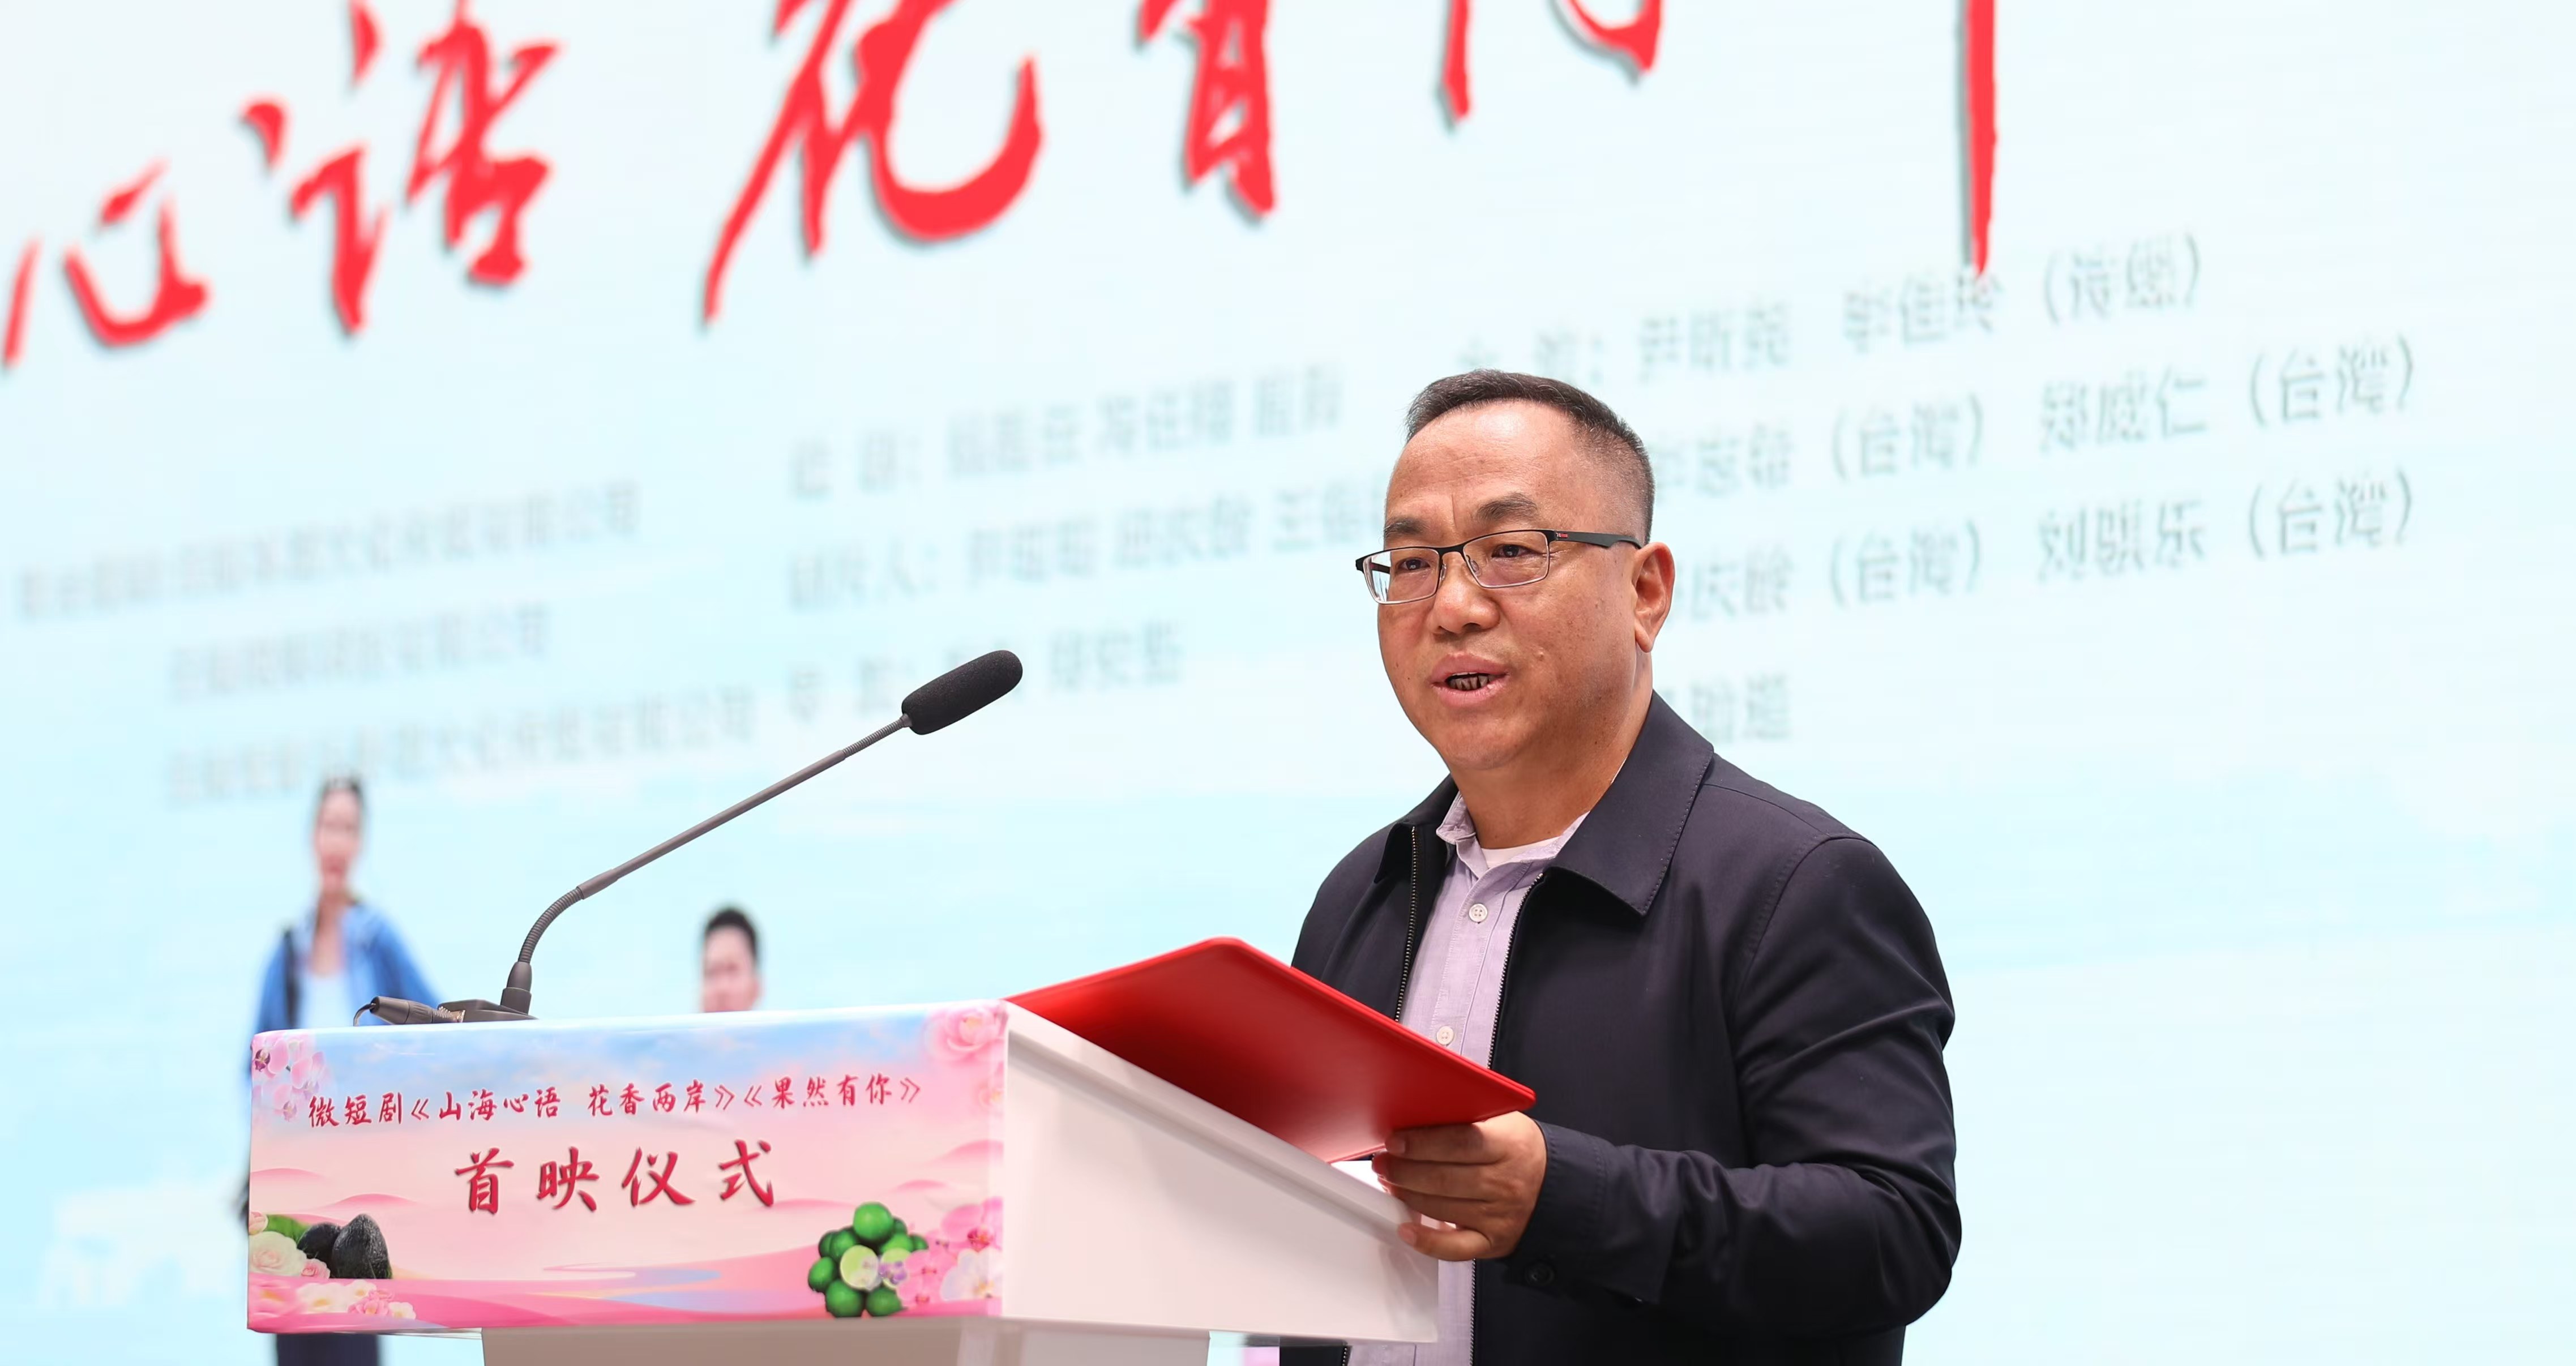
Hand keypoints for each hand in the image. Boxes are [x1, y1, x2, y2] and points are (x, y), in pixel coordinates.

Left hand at [1370, 1111, 1546, 1260]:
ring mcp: (1499, 1216)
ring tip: (1391, 1182)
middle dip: (1405, 1171)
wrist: (1554, 1185)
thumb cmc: (1519, 1149)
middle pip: (1445, 1178)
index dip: (1422, 1143)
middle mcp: (1505, 1183)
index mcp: (1508, 1145)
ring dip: (1408, 1196)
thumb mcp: (1503, 1121)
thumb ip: (1466, 1117)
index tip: (1395, 1141)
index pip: (1459, 1142)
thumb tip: (1418, 1113)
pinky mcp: (1493, 1242)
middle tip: (1384, 1163)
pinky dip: (1428, 1242)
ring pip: (1443, 1208)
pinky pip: (1456, 1249)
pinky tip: (1407, 1230)